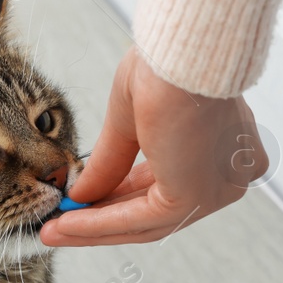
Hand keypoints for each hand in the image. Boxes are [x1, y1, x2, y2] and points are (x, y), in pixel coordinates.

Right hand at [40, 47, 265, 245]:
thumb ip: (111, 161)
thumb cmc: (170, 62)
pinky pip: (140, 222)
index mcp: (223, 149)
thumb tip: (83, 194)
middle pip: (155, 211)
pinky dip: (99, 225)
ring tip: (54, 231)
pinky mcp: (195, 197)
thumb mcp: (131, 118)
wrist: (183, 51)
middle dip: (101, 220)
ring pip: (146, 222)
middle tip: (61, 225)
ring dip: (94, 229)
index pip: (164, 186)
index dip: (117, 198)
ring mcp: (216, 189)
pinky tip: (67, 225)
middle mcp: (227, 175)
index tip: (82, 203)